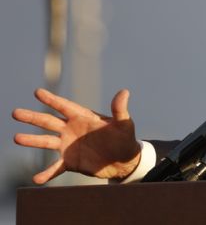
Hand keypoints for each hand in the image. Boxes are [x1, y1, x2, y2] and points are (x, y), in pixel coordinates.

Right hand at [12, 88, 141, 183]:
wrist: (124, 161)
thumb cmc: (125, 139)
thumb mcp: (125, 124)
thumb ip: (120, 110)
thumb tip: (124, 92)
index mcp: (84, 118)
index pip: (65, 106)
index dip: (52, 99)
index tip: (38, 92)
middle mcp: (72, 130)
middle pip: (49, 122)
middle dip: (32, 117)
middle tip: (15, 113)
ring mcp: (69, 146)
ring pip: (46, 142)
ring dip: (32, 140)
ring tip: (17, 138)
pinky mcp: (70, 162)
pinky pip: (55, 168)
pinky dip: (46, 173)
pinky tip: (36, 179)